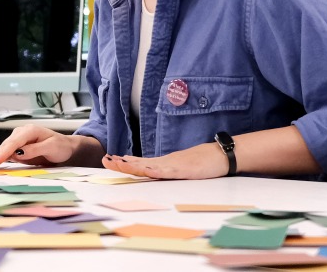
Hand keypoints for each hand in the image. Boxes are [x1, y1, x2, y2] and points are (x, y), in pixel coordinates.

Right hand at [0, 125, 76, 168]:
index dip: (4, 152)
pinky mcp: (18, 148)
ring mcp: (18, 140)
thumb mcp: (51, 147)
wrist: (65, 147)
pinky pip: (7, 154)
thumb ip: (35, 149)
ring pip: (4, 149)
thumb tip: (18, 152)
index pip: (14, 142)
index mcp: (30, 130)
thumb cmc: (60, 146)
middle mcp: (22, 133)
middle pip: (6, 145)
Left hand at [102, 142, 228, 179]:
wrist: (220, 154)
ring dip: (133, 165)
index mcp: (164, 163)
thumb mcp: (181, 167)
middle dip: (122, 163)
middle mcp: (166, 162)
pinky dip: (154, 170)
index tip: (111, 160)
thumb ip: (168, 169)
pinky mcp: (184, 169)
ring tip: (117, 163)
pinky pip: (167, 171)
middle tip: (106, 160)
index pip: (140, 163)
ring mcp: (174, 165)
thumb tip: (153, 172)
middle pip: (140, 163)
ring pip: (149, 166)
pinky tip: (145, 169)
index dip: (125, 162)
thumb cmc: (203, 161)